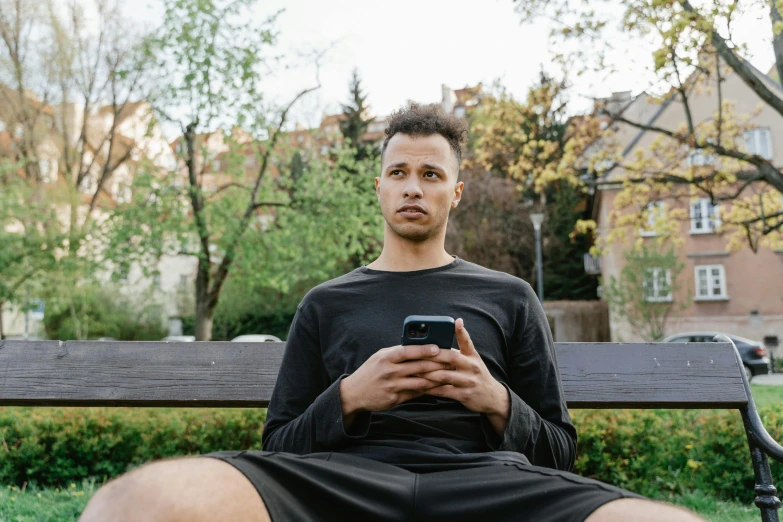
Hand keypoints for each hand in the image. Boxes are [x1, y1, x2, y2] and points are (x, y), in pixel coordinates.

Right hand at [339, 344, 452, 422]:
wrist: (354, 393)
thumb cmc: (371, 371)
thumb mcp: (380, 356)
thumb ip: (398, 352)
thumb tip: (420, 346)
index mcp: (386, 357)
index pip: (408, 351)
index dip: (424, 349)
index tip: (438, 347)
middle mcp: (389, 371)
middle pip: (418, 366)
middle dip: (437, 364)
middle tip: (451, 362)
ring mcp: (392, 386)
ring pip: (420, 382)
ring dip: (436, 379)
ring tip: (448, 375)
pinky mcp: (394, 399)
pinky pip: (415, 394)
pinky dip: (427, 390)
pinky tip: (437, 387)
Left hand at [419, 318, 509, 434]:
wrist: (492, 397)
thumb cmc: (475, 375)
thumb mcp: (472, 361)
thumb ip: (458, 352)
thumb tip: (437, 344)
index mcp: (472, 356)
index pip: (467, 341)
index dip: (461, 331)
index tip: (456, 321)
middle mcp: (472, 367)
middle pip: (451, 357)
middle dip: (433, 355)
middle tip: (416, 353)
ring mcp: (469, 381)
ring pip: (445, 375)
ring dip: (427, 373)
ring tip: (413, 371)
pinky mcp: (464, 395)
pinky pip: (444, 391)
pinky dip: (430, 388)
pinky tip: (420, 386)